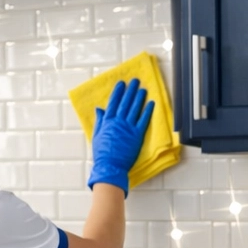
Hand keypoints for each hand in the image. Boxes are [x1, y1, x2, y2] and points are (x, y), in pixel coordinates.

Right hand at [88, 78, 153, 193]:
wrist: (110, 166)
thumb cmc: (102, 153)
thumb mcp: (96, 135)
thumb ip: (99, 121)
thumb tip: (99, 109)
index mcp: (107, 121)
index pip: (113, 103)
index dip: (118, 92)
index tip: (121, 84)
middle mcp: (118, 122)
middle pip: (125, 102)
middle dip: (130, 90)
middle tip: (135, 81)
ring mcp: (128, 127)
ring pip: (135, 109)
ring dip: (139, 98)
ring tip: (142, 89)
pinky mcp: (137, 134)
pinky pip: (143, 120)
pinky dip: (147, 111)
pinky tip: (151, 103)